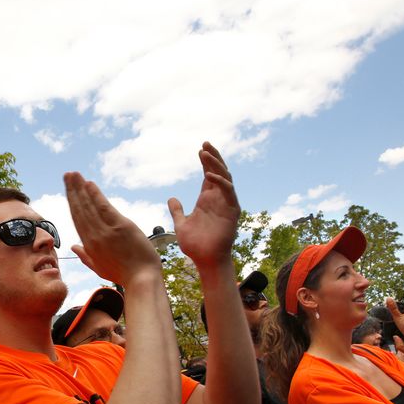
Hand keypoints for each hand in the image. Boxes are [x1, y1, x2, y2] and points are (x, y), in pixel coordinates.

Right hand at [64, 172, 160, 285]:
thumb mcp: (99, 268)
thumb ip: (84, 256)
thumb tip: (73, 246)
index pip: (78, 219)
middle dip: (73, 191)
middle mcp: (94, 236)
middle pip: (80, 209)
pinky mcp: (120, 226)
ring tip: (74, 174)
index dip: (72, 203)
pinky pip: (103, 207)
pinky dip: (95, 195)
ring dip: (80, 188)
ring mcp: (106, 231)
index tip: (68, 190)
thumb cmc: (123, 274)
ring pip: (88, 206)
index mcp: (89, 245)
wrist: (141, 279)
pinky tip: (89, 184)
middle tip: (67, 175)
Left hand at [169, 143, 240, 269]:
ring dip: (216, 165)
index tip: (200, 149)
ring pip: (225, 178)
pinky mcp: (232, 211)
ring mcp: (226, 204)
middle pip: (218, 171)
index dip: (206, 161)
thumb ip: (177, 211)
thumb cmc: (195, 245)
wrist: (205, 260)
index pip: (208, 175)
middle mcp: (218, 199)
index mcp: (207, 199)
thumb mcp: (181, 224)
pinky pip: (228, 192)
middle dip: (213, 157)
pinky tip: (209, 175)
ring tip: (205, 153)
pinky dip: (220, 182)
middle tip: (205, 143)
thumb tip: (171, 198)